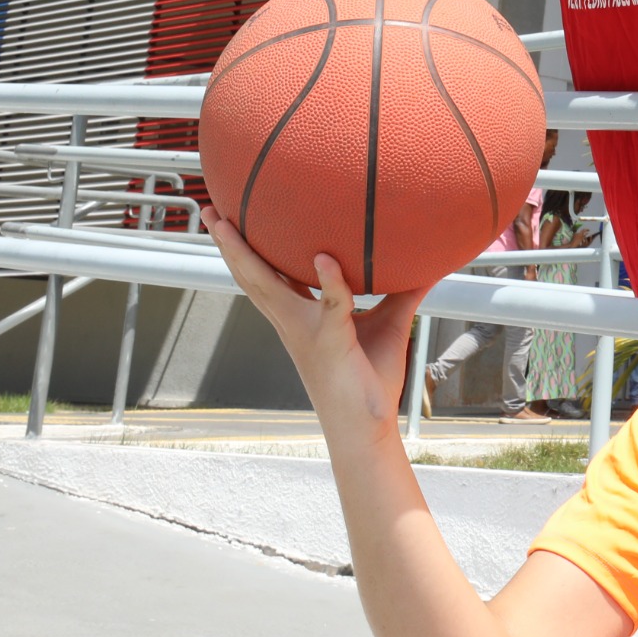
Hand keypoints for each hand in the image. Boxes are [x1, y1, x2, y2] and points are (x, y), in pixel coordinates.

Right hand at [207, 212, 428, 440]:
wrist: (367, 427)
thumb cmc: (371, 379)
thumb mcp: (390, 323)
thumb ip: (402, 289)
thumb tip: (428, 260)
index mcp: (299, 317)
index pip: (268, 274)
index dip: (249, 248)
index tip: (231, 219)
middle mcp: (293, 322)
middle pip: (251, 276)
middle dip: (229, 244)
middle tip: (210, 209)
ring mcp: (307, 333)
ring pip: (269, 287)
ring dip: (247, 255)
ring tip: (231, 224)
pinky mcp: (331, 344)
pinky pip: (330, 307)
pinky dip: (330, 283)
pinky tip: (327, 260)